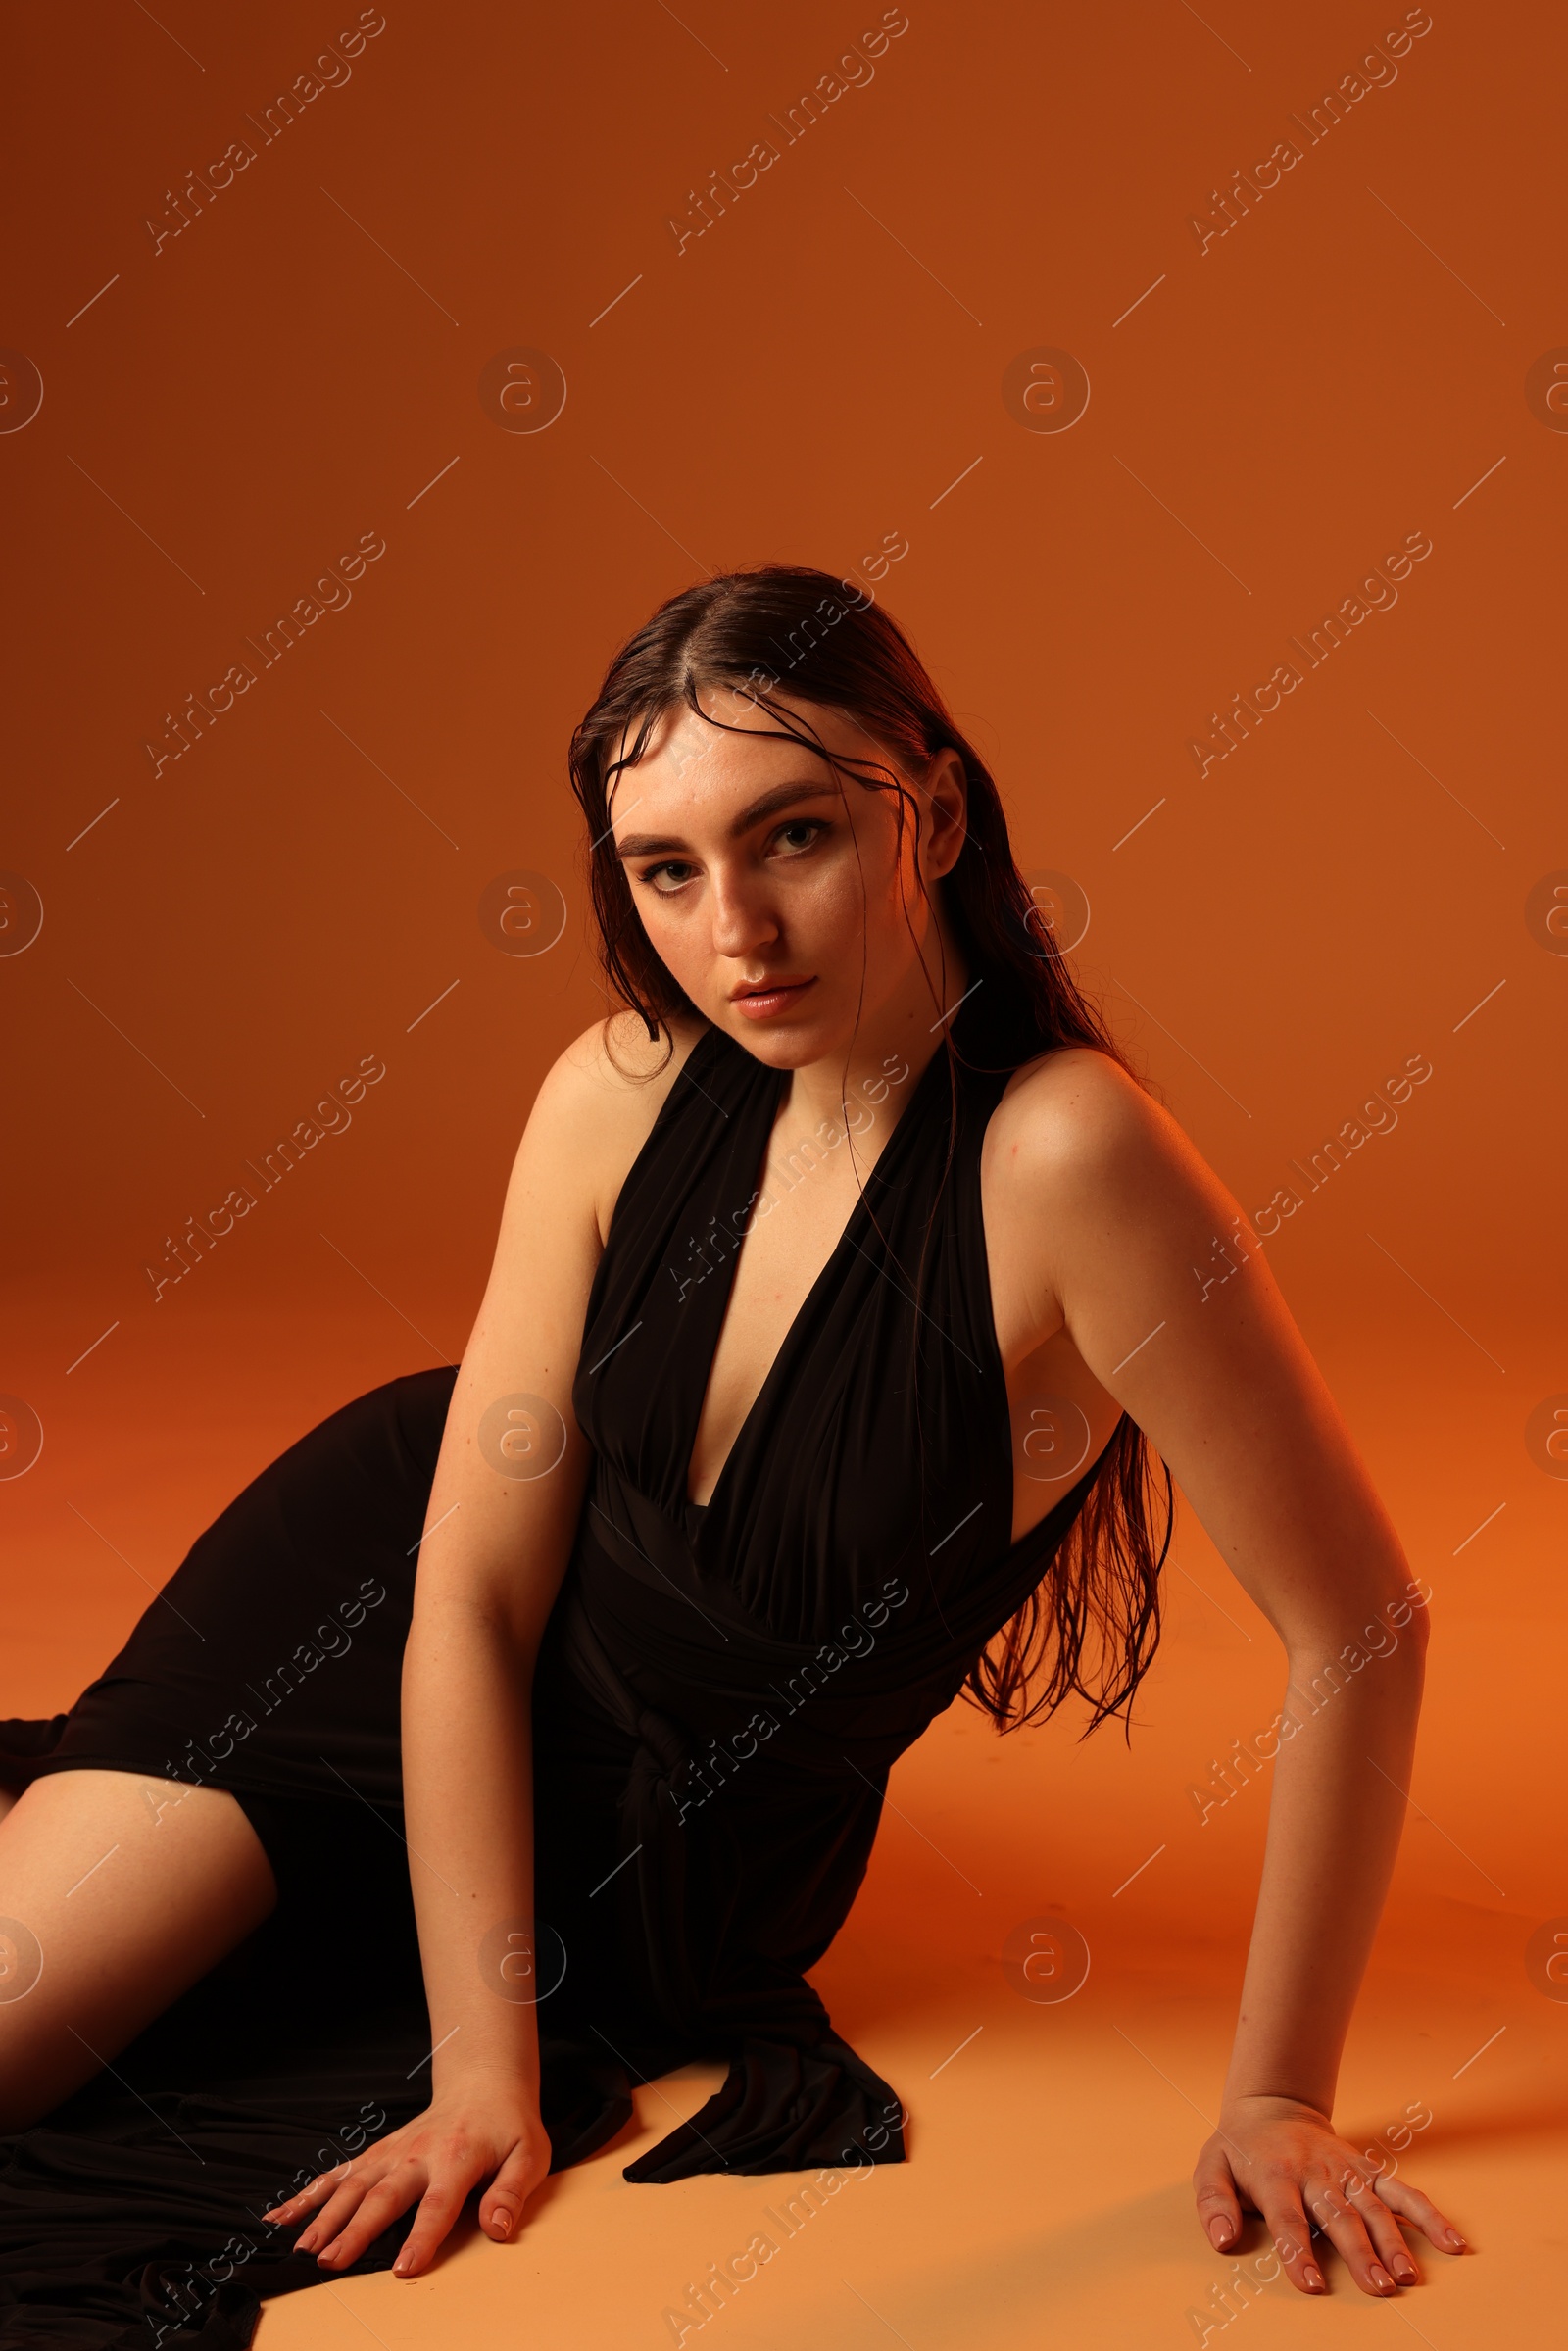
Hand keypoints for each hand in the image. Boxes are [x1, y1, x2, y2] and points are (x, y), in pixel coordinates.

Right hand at [262, 2087, 551, 2277]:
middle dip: (355, 2229)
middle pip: (383, 2196)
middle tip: (330, 2260)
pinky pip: (338, 2175)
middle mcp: (417, 2155)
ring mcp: (392, 2153)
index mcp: (457, 2159)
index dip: (422, 2237)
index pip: (438, 2204)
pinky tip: (281, 2216)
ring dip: (325, 2216)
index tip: (404, 2268)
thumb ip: (511, 2192)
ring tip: (303, 2248)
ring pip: (352, 2186)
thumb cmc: (507, 2127)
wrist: (483, 2084)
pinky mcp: (376, 2155)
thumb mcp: (528, 2155)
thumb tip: (498, 2229)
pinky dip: (308, 2195)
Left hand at [1192, 2095, 1467, 2296]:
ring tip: (1409, 2276)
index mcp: (1275, 2175)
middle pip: (1339, 2215)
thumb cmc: (1241, 2149)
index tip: (1313, 2286)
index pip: (1287, 2218)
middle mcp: (1315, 2173)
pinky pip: (1402, 2192)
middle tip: (1380, 2288)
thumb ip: (1214, 2204)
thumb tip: (1223, 2241)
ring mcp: (1346, 2171)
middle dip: (1360, 2252)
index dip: (1298, 2251)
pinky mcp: (1368, 2170)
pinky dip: (1428, 2216)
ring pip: (1374, 2207)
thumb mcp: (1211, 2166)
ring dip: (1393, 2241)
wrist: (1273, 2107)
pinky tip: (1451, 2242)